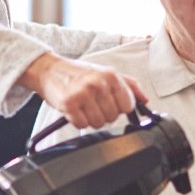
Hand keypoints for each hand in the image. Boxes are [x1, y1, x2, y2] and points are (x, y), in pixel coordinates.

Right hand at [20, 53, 146, 129]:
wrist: (49, 70)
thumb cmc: (78, 73)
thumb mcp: (105, 73)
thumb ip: (129, 85)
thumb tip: (145, 100)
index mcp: (111, 75)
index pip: (128, 105)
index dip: (119, 108)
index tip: (109, 103)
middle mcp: (98, 83)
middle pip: (113, 117)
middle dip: (103, 114)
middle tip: (93, 104)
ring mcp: (83, 93)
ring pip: (98, 123)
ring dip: (90, 119)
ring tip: (83, 106)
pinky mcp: (69, 104)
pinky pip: (82, 125)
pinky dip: (78, 121)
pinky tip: (74, 110)